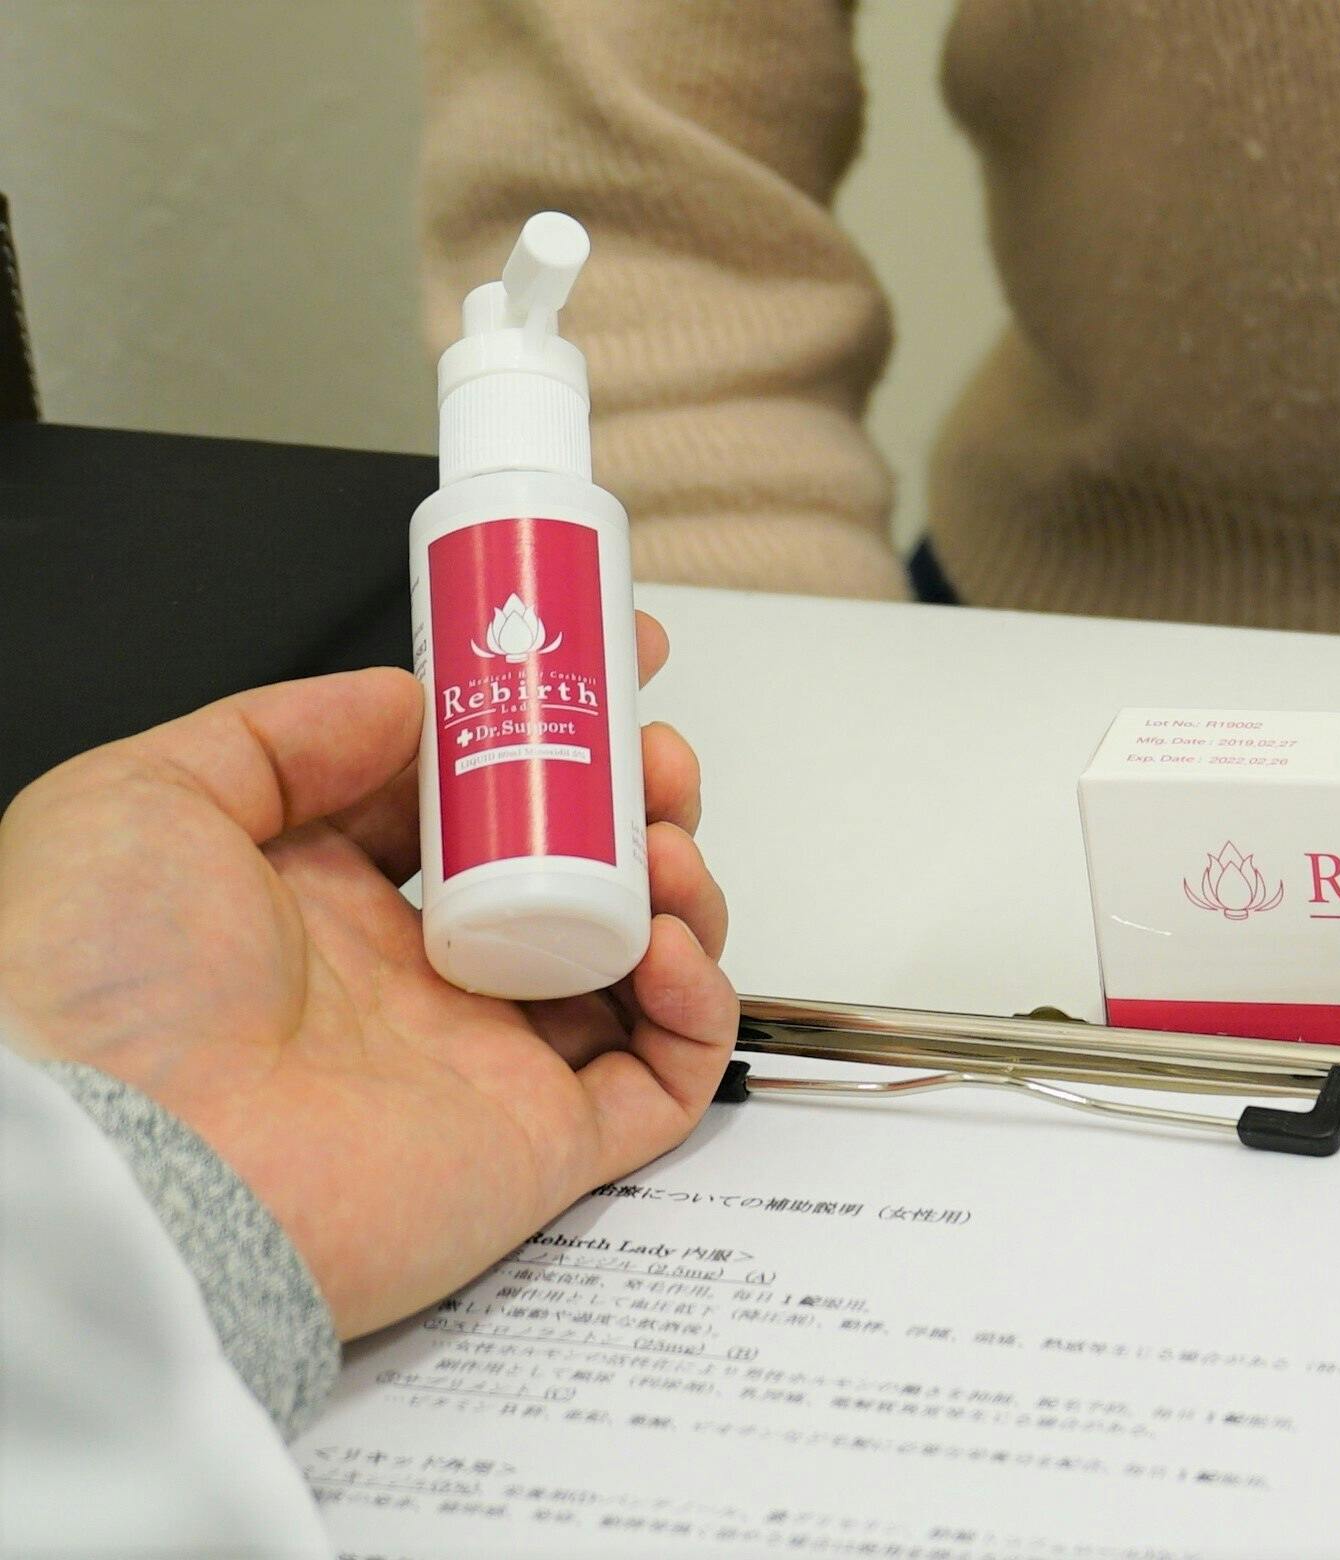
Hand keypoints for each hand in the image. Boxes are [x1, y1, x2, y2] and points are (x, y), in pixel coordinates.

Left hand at [0, 614, 735, 1338]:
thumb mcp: (143, 798)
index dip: (549, 736)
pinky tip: (665, 944)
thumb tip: (410, 703)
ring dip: (680, 889)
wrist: (126, 1167)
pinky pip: (664, 1078)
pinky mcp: (543, 1146)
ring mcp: (488, 1063)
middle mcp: (418, 981)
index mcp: (329, 903)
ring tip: (664, 848)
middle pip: (577, 875)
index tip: (611, 665)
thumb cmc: (102, 997)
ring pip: (636, 967)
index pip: (476, 806)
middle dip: (636, 802)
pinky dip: (699, 1006)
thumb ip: (279, 732)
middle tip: (652, 757)